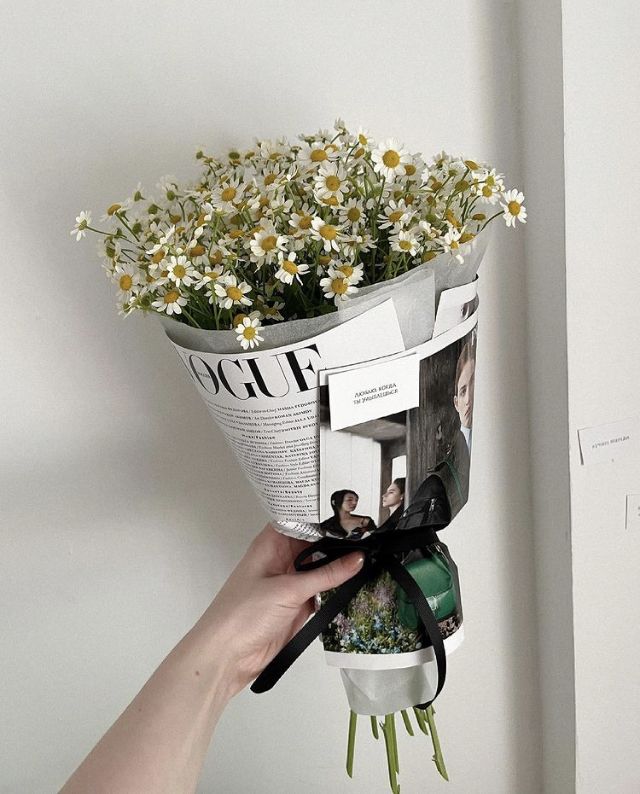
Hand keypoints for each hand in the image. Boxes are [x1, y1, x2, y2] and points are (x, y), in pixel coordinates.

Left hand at [197, 524, 363, 696]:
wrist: (227, 657)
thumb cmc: (244, 614)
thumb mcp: (289, 590)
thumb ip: (326, 575)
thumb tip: (358, 558)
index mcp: (272, 543)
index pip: (303, 519)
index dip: (325, 514)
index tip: (354, 510)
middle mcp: (282, 558)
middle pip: (315, 543)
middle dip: (339, 541)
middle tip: (371, 534)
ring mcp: (291, 582)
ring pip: (321, 567)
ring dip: (340, 566)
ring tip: (372, 554)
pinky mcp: (298, 605)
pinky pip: (323, 591)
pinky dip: (338, 589)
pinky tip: (359, 582)